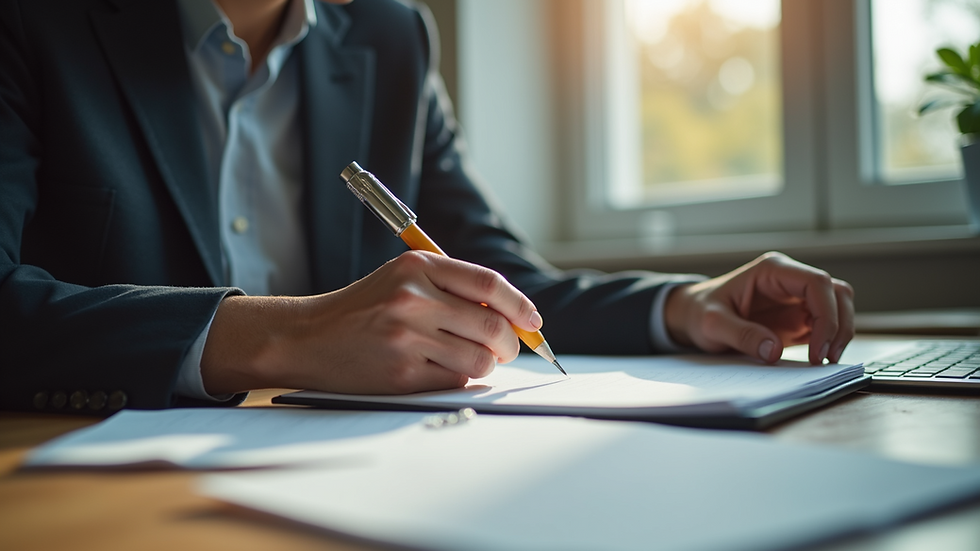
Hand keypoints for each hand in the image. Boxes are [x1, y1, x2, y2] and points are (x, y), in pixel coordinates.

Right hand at [200, 251, 542, 394]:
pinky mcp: (401, 374)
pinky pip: (455, 380)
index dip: (521, 306)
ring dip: (485, 365)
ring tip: (469, 359)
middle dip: (509, 344)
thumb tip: (513, 317)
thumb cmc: (364, 308)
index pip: (489, 285)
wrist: (308, 337)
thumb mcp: (403, 279)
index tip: (533, 322)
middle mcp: (413, 299)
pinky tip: (440, 370)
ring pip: (479, 360)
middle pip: (492, 327)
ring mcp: (407, 338)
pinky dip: (459, 379)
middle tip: (506, 349)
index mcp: (418, 268)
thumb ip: (453, 288)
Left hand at [664, 252, 854, 364]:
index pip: (817, 283)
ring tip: (824, 360)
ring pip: (839, 307)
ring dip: (840, 333)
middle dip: (839, 326)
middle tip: (825, 357)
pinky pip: (827, 325)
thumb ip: (740, 335)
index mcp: (772, 271)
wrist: (694, 317)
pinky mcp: (798, 317)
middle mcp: (789, 280)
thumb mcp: (712, 324)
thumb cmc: (700, 312)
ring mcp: (796, 298)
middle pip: (837, 294)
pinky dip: (830, 341)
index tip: (817, 348)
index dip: (826, 315)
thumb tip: (773, 350)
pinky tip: (818, 359)